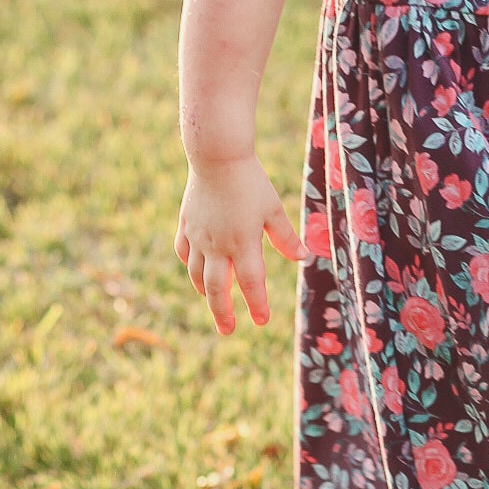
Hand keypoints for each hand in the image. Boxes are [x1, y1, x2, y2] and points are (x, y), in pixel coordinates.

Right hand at [174, 156, 306, 333]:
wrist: (217, 157)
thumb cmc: (251, 182)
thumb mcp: (273, 209)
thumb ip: (286, 237)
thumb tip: (303, 258)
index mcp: (243, 243)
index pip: (252, 283)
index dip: (258, 304)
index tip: (262, 321)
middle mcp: (218, 245)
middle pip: (218, 289)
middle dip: (223, 313)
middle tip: (229, 330)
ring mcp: (198, 236)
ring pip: (198, 275)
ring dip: (207, 293)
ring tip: (215, 304)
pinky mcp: (186, 225)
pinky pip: (185, 253)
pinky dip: (192, 266)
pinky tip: (197, 271)